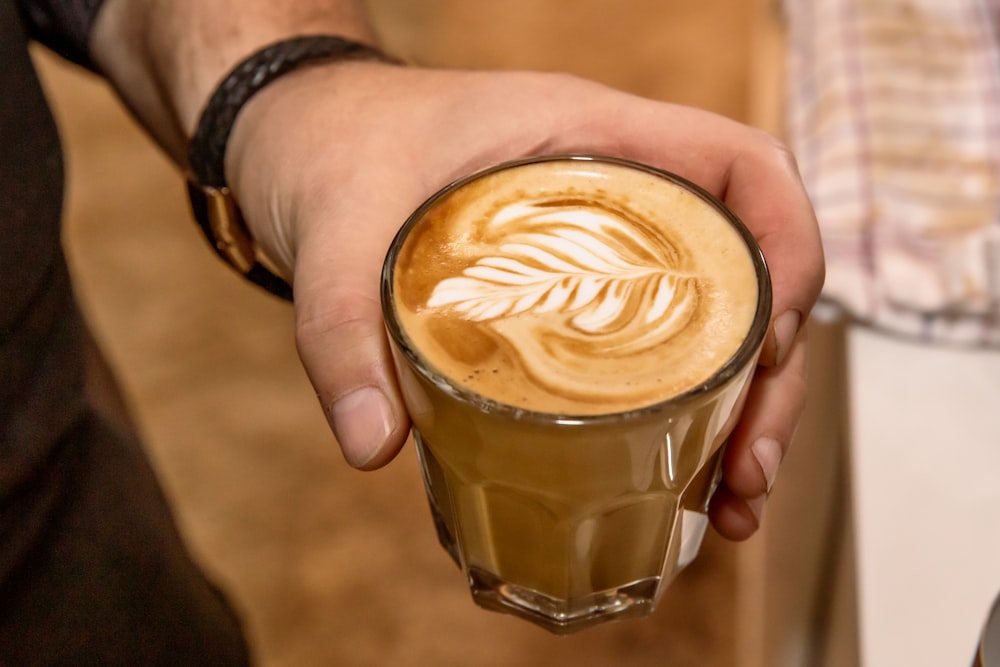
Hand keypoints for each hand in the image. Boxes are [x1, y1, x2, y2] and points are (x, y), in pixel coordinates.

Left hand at [224, 61, 823, 540]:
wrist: (300, 137)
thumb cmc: (330, 149)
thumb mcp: (333, 233)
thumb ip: (341, 334)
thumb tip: (374, 446)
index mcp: (588, 136)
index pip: (741, 167)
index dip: (789, 247)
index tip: (779, 346)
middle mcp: (616, 188)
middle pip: (747, 270)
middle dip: (772, 374)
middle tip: (748, 471)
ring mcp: (601, 241)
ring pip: (713, 316)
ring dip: (739, 406)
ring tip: (729, 502)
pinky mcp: (572, 287)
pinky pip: (656, 339)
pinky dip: (680, 408)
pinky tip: (674, 476)